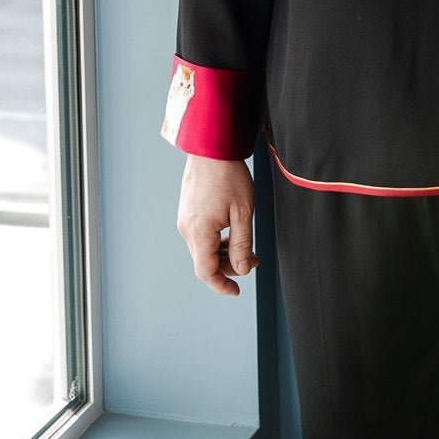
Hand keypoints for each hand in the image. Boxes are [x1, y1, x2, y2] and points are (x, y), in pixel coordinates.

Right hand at [176, 155, 257, 295]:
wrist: (211, 147)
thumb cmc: (229, 176)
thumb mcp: (243, 212)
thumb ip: (242, 244)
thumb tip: (242, 270)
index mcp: (199, 232)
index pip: (206, 272)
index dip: (221, 285)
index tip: (236, 291)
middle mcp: (187, 229)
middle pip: (205, 262)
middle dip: (230, 267)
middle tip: (254, 260)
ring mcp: (184, 220)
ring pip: (203, 250)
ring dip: (224, 253)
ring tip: (247, 246)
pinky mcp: (187, 212)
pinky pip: (200, 236)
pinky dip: (216, 241)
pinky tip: (232, 232)